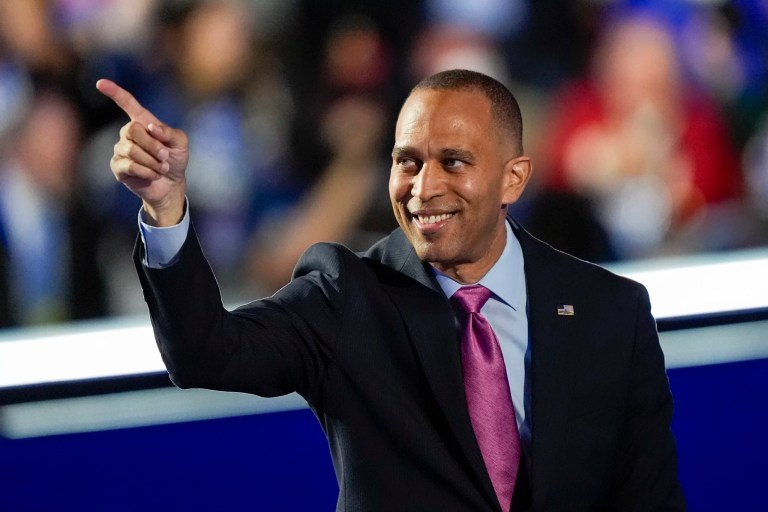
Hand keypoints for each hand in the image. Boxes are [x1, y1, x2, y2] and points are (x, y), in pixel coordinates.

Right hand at [96, 79, 188, 225]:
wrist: (171, 184)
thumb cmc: (175, 159)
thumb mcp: (180, 143)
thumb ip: (169, 132)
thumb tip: (151, 127)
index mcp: (143, 122)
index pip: (127, 104)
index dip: (115, 93)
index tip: (100, 83)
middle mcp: (128, 133)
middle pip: (132, 129)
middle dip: (153, 145)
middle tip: (165, 156)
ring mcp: (121, 149)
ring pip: (132, 150)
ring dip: (152, 161)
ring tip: (162, 168)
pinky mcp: (118, 166)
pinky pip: (129, 165)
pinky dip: (146, 171)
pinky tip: (153, 175)